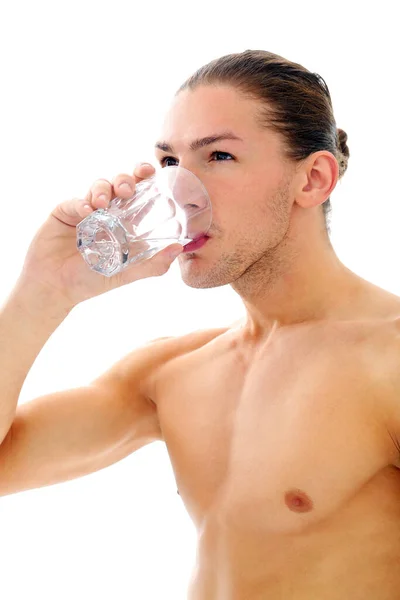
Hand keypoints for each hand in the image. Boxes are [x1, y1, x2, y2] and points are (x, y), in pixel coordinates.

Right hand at [18, 163, 183, 307]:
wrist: (56, 287)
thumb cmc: (91, 281)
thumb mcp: (126, 274)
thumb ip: (153, 264)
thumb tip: (180, 248)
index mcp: (124, 223)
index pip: (139, 195)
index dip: (146, 179)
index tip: (152, 172)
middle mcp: (107, 213)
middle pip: (120, 184)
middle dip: (125, 180)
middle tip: (127, 189)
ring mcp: (86, 210)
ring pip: (99, 187)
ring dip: (103, 190)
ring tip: (101, 204)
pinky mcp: (65, 211)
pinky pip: (75, 200)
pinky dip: (81, 203)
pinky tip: (86, 212)